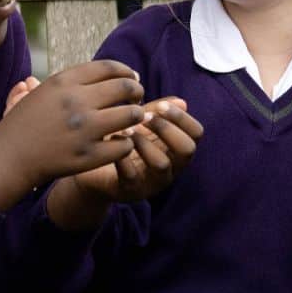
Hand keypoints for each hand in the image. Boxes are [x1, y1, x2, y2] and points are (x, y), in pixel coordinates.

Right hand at [0, 60, 146, 209]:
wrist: (8, 157)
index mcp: (65, 82)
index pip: (110, 67)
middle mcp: (76, 101)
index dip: (127, 71)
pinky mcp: (89, 155)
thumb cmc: (27, 123)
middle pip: (126, 87)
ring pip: (132, 114)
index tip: (132, 78)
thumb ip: (77, 81)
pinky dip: (126, 143)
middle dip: (137, 91)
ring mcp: (84, 129)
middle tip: (137, 99)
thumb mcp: (45, 91)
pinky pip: (125, 145)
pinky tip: (119, 143)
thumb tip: (116, 74)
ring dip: (137, 116)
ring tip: (132, 119)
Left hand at [43, 96, 204, 230]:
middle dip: (167, 129)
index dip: (183, 117)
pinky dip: (122, 156)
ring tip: (126, 130)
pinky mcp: (130, 190)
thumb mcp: (142, 125)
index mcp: (177, 150)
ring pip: (162, 164)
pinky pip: (131, 175)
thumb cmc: (125, 143)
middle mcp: (172, 168)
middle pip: (187, 150)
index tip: (162, 105)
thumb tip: (182, 102)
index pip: (196, 134)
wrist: (95, 169)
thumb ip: (160, 113)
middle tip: (145, 117)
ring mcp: (152, 182)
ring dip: (144, 142)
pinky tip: (112, 141)